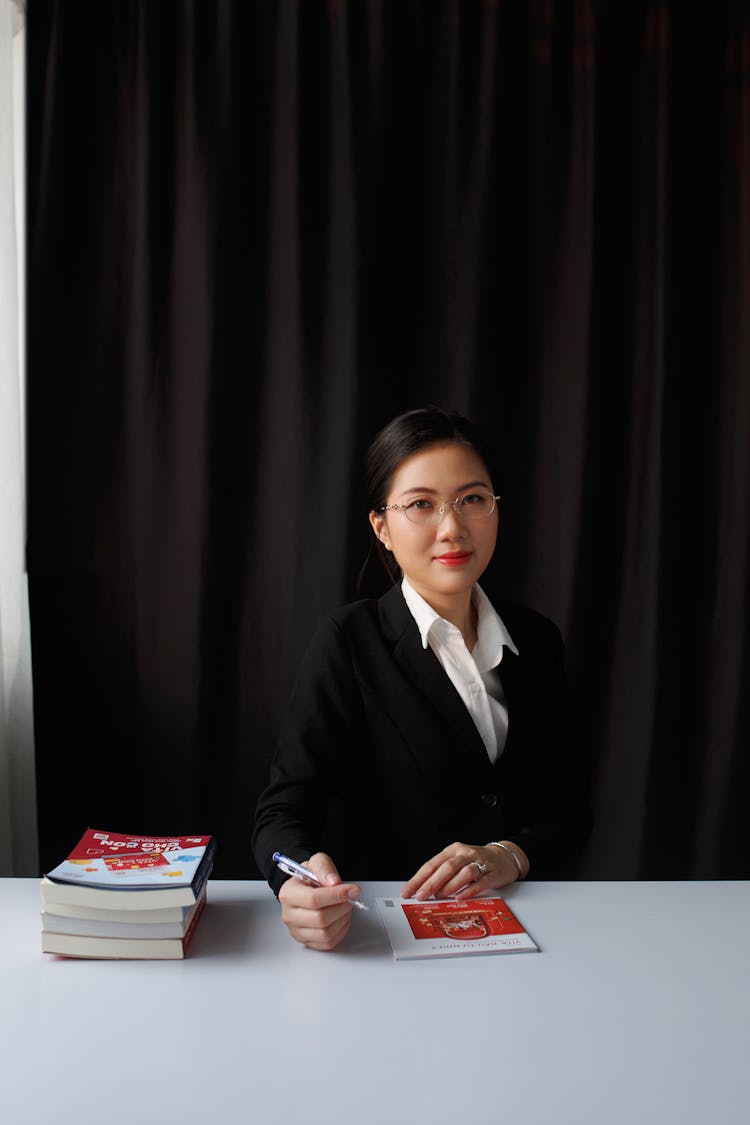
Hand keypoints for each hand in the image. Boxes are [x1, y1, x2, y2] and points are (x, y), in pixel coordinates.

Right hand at [277, 852, 362, 950]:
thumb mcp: (316, 862)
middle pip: (320, 919)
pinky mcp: (307, 941)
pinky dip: (341, 931)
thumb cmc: (309, 877)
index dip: (336, 895)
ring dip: (342, 920)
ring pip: (326, 933)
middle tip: (349, 898)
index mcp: (288, 894)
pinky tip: (341, 918)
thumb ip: (324, 868)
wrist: (304, 888)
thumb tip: (333, 882)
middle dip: (341, 908)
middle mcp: (289, 915)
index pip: (313, 899)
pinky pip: (328, 943)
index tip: (353, 890)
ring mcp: (296, 931)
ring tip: (345, 907)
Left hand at [401, 841, 528, 900]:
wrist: (504, 857)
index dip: (419, 878)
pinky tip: (460, 897)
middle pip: (446, 867)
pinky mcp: (493, 873)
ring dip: (449, 886)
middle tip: (421, 896)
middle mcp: (466, 853)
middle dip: (431, 883)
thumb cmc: (475, 861)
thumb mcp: (457, 862)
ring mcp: (480, 862)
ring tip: (439, 897)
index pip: (432, 864)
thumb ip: (442, 873)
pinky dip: (469, 890)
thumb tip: (422, 890)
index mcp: (453, 850)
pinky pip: (480, 882)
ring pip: (463, 872)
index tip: (408, 891)